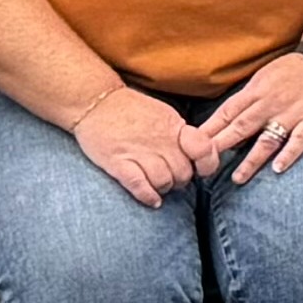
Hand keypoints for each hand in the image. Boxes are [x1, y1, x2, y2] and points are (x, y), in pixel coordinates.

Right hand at [73, 87, 204, 209]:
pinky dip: (148, 196)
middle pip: (183, 173)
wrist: (96, 102)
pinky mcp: (118, 163)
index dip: (206, 164)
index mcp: (174, 127)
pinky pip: (139, 186)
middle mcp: (160, 140)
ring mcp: (138, 152)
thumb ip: (179, 133)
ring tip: (159, 187)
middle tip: (172, 180)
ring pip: (164, 182)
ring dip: (163, 188)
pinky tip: (151, 200)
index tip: (200, 169)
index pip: (203, 149)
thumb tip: (196, 151)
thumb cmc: (130, 109)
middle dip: (180, 180)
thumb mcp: (163, 114)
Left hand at [190, 53, 302, 180]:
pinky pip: (300, 139)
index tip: (193, 146)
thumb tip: (224, 121)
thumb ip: (247, 99)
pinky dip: (290, 153)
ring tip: (237, 178)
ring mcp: (292, 113)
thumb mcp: (264, 77)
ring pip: (268, 138)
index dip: (210, 130)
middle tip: (204, 165)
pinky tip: (278, 168)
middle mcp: (271, 103)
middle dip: (222, 146)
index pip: (228, 112)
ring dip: (251, 159)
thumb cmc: (293, 70)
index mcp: (256, 91)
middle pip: (242, 127)